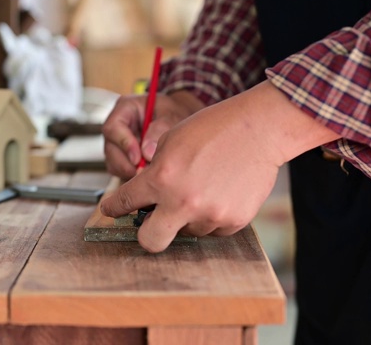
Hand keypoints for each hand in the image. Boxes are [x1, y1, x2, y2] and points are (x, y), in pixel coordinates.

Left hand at [101, 81, 340, 251]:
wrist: (259, 130)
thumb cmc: (213, 129)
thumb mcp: (170, 141)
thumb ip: (153, 172)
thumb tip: (143, 196)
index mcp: (161, 178)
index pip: (124, 202)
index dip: (113, 207)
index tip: (111, 209)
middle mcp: (183, 202)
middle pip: (150, 242)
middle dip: (146, 234)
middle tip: (151, 222)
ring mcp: (210, 215)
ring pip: (186, 232)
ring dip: (186, 217)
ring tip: (201, 188)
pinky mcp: (233, 221)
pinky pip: (212, 229)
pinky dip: (211, 216)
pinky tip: (219, 192)